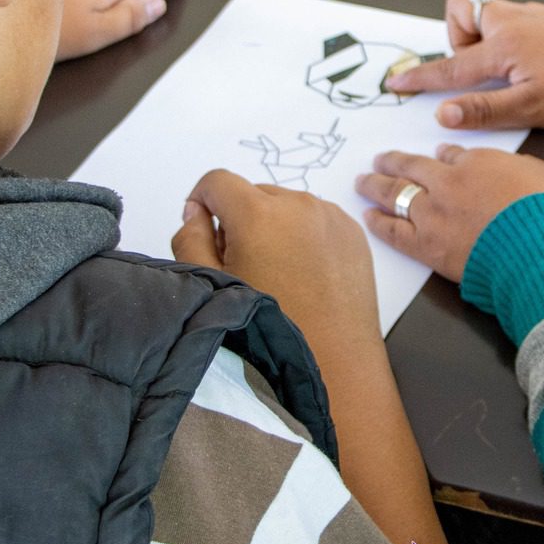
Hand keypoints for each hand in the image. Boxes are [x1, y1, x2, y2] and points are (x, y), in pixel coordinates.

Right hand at [172, 170, 377, 339]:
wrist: (334, 362)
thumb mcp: (212, 284)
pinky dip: (303, 235)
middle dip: (240, 220)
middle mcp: (298, 204)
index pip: (217, 181)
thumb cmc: (269, 326)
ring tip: (277, 274)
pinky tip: (304, 274)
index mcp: (258, 213)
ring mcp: (330, 216)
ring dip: (273, 226)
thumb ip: (190, 238)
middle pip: (253, 193)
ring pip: (285, 206)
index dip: (202, 202)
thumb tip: (196, 212)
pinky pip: (316, 219)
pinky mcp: (352, 232)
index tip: (205, 231)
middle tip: (243, 265)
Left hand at [357, 146, 543, 282]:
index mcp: (476, 162)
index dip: (440, 157)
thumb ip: (513, 167)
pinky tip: (367, 216)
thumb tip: (503, 169)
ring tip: (361, 182)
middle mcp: (447, 183)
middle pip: (412, 167)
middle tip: (379, 159)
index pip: (449, 155)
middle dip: (393, 162)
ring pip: (395, 193)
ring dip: (376, 185)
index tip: (435, 157)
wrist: (538, 249)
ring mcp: (433, 214)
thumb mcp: (540, 173)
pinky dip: (378, 222)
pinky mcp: (426, 246)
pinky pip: (394, 231)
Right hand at [384, 0, 543, 130]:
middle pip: (462, 11)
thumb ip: (483, 110)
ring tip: (510, 68)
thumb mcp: (529, 108)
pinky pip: (512, 17)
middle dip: (459, 37)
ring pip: (488, 13)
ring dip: (485, 37)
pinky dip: (509, 36)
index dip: (421, 76)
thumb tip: (444, 114)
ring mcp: (530, 13)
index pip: (449, 66)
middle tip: (480, 69)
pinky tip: (531, 60)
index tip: (398, 81)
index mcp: (501, 47)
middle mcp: (511, 21)